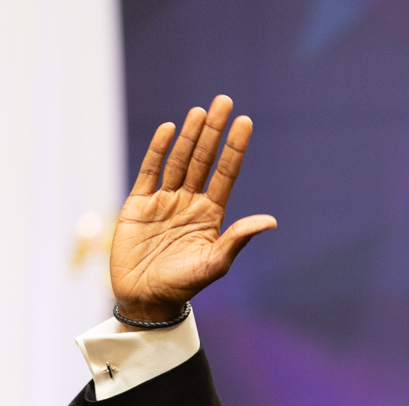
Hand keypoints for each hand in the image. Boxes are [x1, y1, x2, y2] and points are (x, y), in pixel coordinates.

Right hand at [111, 95, 276, 318]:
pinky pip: (149, 171)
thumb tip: (270, 221)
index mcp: (211, 215)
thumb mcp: (215, 264)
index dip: (235, 148)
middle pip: (204, 159)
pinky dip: (158, 150)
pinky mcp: (138, 204)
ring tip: (201, 111)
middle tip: (225, 101)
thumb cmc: (183, 286)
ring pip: (178, 160)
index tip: (245, 122)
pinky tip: (169, 129)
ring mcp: (164, 201)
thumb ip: (238, 239)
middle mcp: (189, 203)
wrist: (145, 300)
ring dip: (190, 135)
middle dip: (215, 131)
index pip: (226, 173)